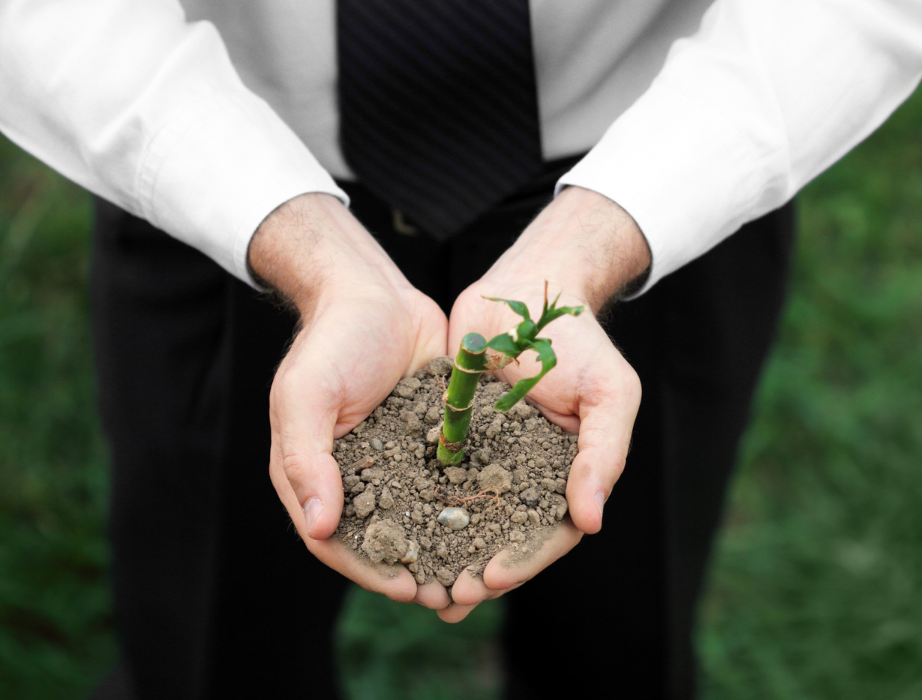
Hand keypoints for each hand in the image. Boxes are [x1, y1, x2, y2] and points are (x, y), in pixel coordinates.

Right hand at [249, 193, 452, 608]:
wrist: (374, 293)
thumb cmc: (330, 343)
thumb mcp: (305, 396)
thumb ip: (308, 460)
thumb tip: (320, 527)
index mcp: (320, 476)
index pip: (340, 542)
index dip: (372, 570)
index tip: (408, 589)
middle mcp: (361, 477)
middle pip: (388, 540)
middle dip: (420, 572)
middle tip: (455, 598)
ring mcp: (400, 461)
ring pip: (426, 519)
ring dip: (452, 550)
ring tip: (484, 576)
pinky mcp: (435, 440)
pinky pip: (454, 480)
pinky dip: (474, 506)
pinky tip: (505, 524)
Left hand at [439, 186, 649, 621]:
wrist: (527, 288)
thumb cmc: (581, 341)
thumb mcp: (610, 394)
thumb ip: (604, 455)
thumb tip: (590, 523)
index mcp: (566, 475)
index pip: (547, 533)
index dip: (522, 560)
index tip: (492, 577)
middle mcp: (524, 474)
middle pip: (500, 537)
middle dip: (475, 571)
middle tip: (446, 598)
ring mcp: (485, 456)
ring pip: (462, 516)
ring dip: (442, 552)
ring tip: (415, 585)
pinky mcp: (448, 434)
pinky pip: (429, 476)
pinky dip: (414, 504)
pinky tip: (390, 529)